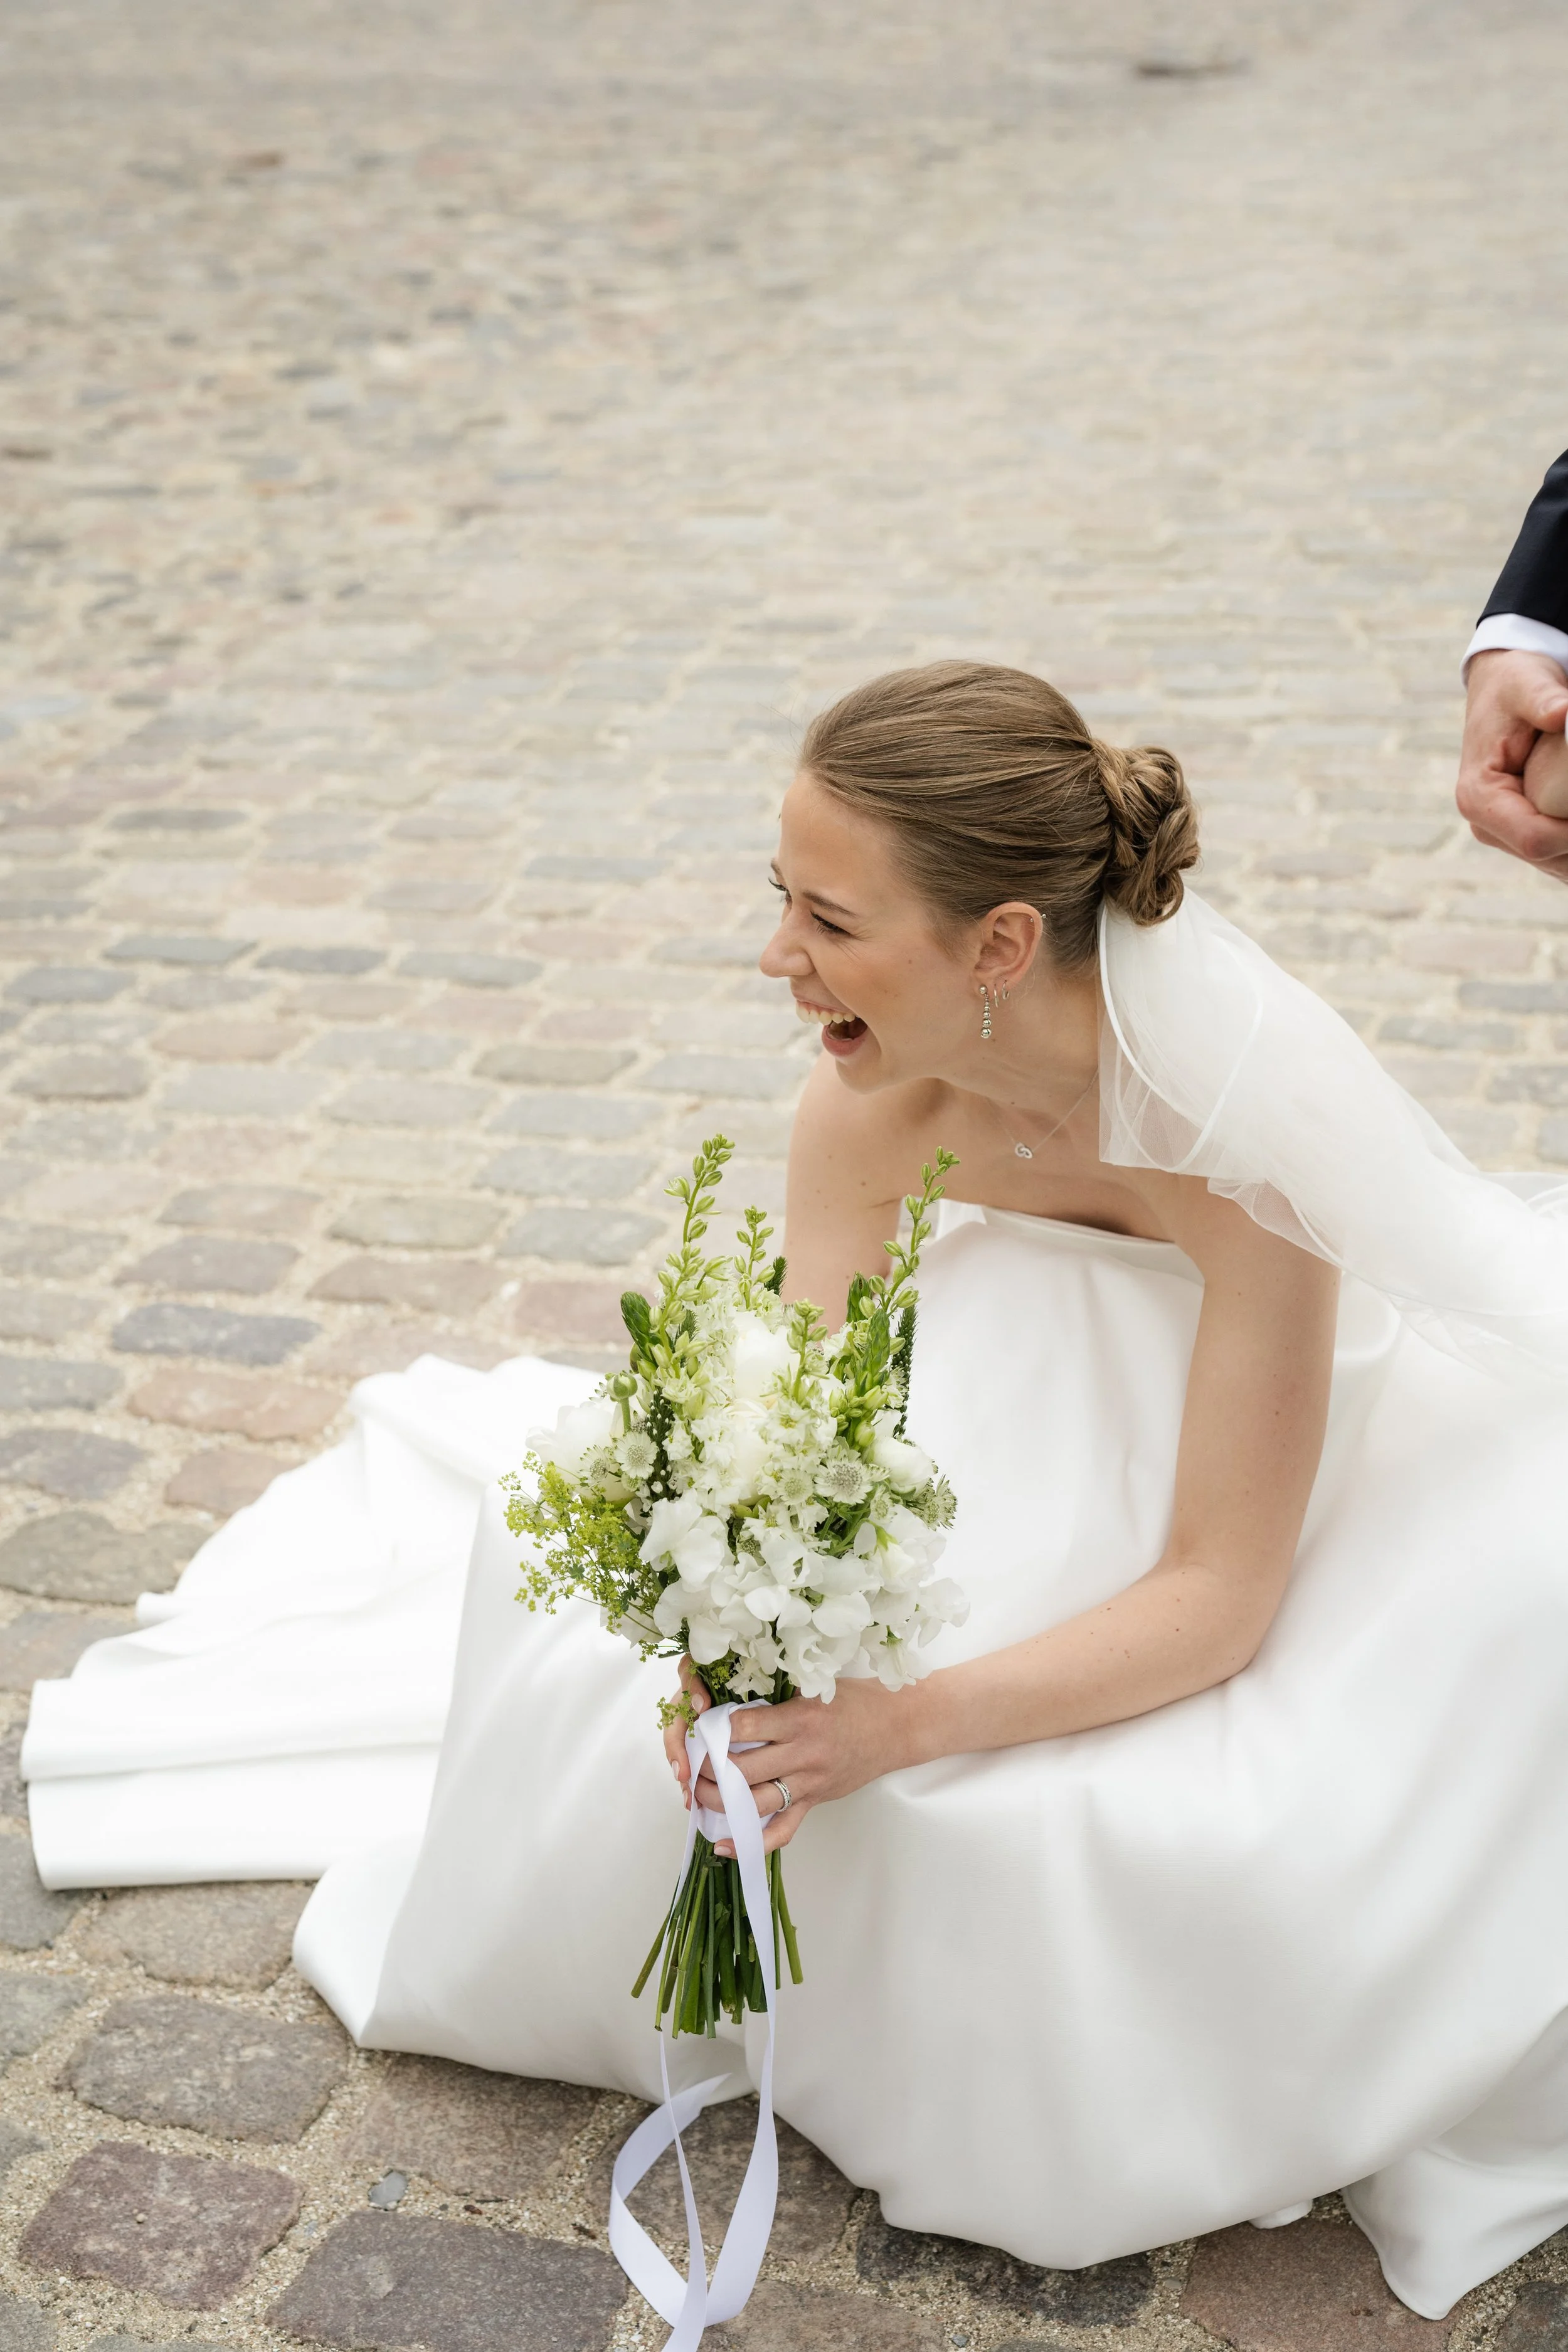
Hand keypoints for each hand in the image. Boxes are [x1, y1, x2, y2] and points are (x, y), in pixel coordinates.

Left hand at [663, 1661, 923, 1855]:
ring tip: (696, 1796)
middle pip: (742, 1769)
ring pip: (756, 1802)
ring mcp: (809, 1782)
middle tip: (688, 1762)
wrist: (897, 1726)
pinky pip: (782, 1830)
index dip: (713, 1728)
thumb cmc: (856, 1700)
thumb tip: (733, 1696)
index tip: (696, 1726)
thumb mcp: (816, 1685)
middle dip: (707, 1769)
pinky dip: (752, 1843)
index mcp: (800, 1718)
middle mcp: (802, 1753)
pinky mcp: (815, 1801)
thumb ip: (778, 1694)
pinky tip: (725, 1846)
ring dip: (720, 1803)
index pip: (743, 1726)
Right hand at [1456, 650, 1567, 879]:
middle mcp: (1488, 826)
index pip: (1535, 839)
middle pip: (1551, 857)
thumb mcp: (1527, 685)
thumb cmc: (1515, 686)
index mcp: (1479, 797)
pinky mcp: (1523, 836)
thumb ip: (1544, 700)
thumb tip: (1563, 713)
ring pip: (1559, 864)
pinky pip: (1560, 857)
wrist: (1504, 691)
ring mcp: (1505, 836)